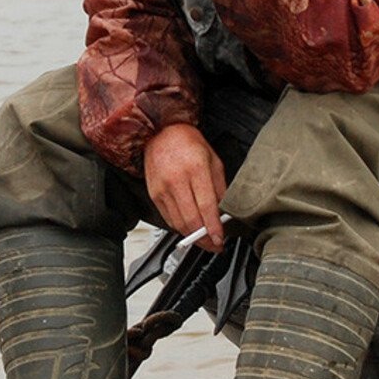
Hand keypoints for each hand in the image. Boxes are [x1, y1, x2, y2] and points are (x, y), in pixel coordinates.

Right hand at [142, 123, 228, 250]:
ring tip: (204, 240)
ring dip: (193, 237)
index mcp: (195, 169)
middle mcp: (176, 180)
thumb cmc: (189, 144)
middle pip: (191, 219)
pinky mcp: (154, 194)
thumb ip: (220, 188)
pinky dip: (180, 228)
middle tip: (215, 245)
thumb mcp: (213, 160)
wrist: (161, 133)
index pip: (206, 206)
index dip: (214, 227)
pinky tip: (190, 229)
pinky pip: (168, 219)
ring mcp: (162, 188)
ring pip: (178, 223)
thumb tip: (224, 213)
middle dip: (205, 238)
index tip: (220, 240)